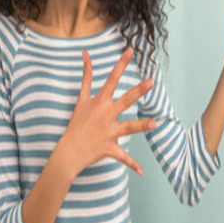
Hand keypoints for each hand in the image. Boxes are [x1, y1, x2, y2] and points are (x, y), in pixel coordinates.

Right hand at [59, 47, 155, 177]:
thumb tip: (85, 54)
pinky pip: (123, 157)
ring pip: (128, 128)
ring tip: (154, 123)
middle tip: (150, 82)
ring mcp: (109, 132)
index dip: (121, 64)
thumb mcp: (81, 99)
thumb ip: (86, 76)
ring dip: (141, 126)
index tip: (130, 50)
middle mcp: (106, 115)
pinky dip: (132, 165)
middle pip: (125, 100)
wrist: (69, 150)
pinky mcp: (110, 148)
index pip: (112, 79)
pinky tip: (142, 172)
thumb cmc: (77, 123)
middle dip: (138, 91)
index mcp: (100, 102)